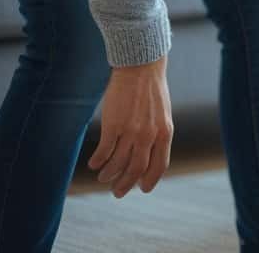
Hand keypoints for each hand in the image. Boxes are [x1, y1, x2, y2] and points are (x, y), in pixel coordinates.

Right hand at [88, 56, 172, 197]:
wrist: (141, 67)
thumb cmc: (152, 91)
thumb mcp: (163, 115)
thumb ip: (158, 135)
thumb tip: (149, 156)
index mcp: (165, 133)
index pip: (159, 166)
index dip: (150, 181)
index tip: (141, 189)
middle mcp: (149, 135)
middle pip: (136, 170)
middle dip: (125, 185)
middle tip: (117, 192)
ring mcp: (131, 131)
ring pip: (118, 164)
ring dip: (109, 175)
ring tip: (103, 177)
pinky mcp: (113, 125)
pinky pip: (104, 151)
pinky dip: (98, 161)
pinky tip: (94, 164)